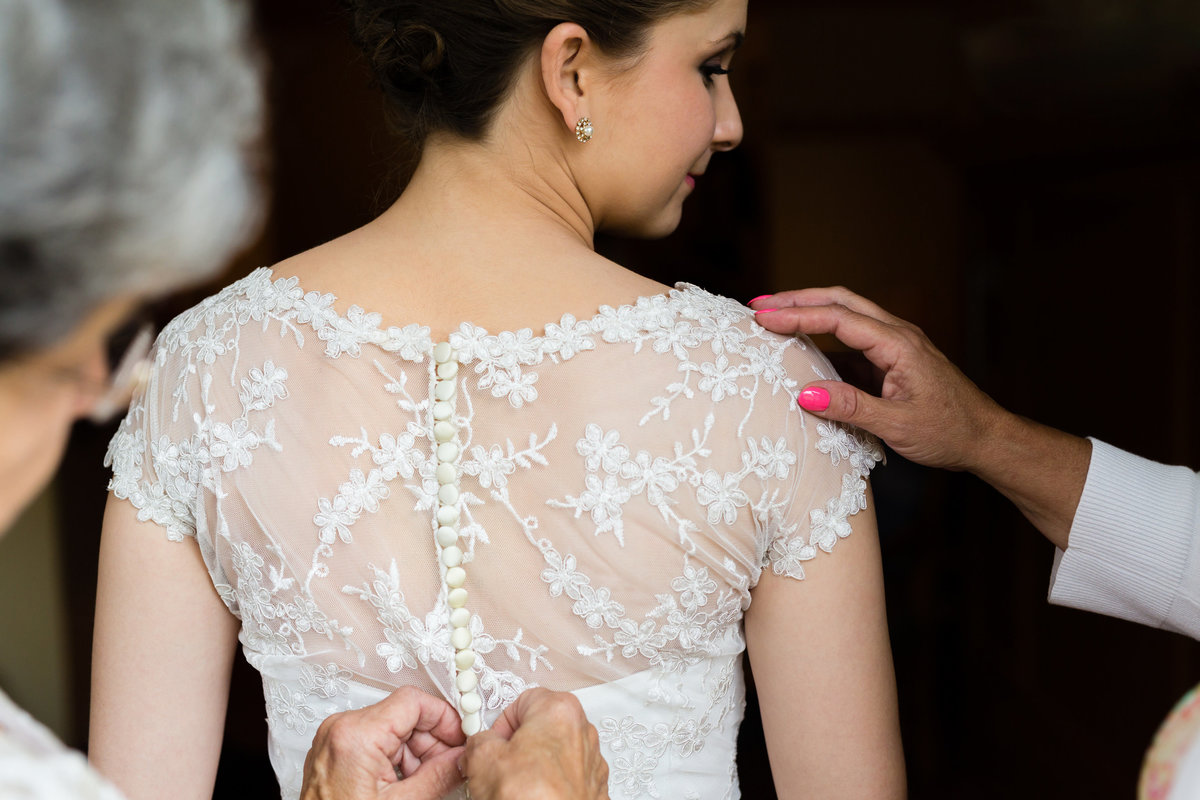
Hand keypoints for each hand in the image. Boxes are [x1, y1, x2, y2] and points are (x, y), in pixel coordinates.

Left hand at [300, 686, 465, 799]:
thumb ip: (440, 775)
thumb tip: (462, 757)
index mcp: (356, 735)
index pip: (414, 701)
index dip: (445, 718)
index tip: (460, 737)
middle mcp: (341, 729)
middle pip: (404, 715)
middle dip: (432, 741)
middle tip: (449, 766)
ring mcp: (335, 739)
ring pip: (392, 729)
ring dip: (416, 754)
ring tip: (425, 784)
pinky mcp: (334, 751)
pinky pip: (376, 741)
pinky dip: (397, 759)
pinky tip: (405, 785)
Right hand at [460, 688, 608, 799]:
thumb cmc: (530, 799)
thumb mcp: (482, 758)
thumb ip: (480, 740)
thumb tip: (480, 745)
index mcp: (560, 710)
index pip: (522, 701)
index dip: (501, 723)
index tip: (492, 743)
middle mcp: (583, 732)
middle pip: (541, 727)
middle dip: (518, 745)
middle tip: (500, 766)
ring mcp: (592, 763)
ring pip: (555, 754)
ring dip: (535, 767)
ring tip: (516, 787)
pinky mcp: (595, 790)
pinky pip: (567, 779)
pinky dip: (551, 786)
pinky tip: (534, 797)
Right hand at [750, 286, 1005, 471]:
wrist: (985, 438)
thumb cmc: (949, 432)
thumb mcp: (898, 425)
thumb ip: (852, 408)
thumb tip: (805, 394)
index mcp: (899, 344)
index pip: (838, 318)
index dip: (797, 315)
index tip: (762, 317)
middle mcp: (896, 335)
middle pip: (840, 301)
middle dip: (797, 299)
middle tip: (758, 305)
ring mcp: (893, 345)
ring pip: (846, 315)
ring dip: (809, 312)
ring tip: (771, 318)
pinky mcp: (890, 360)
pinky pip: (850, 341)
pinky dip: (821, 338)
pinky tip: (800, 350)